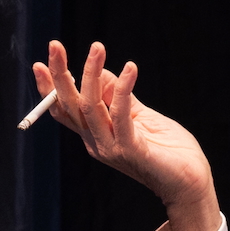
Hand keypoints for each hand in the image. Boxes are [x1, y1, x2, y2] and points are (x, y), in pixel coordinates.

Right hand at [33, 39, 221, 230]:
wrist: (190, 185)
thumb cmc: (168, 151)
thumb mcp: (141, 116)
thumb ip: (119, 97)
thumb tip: (101, 71)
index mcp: (95, 136)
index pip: (65, 110)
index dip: (49, 89)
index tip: (39, 64)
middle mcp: (96, 143)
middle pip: (70, 106)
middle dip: (59, 75)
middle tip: (54, 45)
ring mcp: (111, 148)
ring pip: (90, 106)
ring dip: (91, 74)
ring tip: (97, 48)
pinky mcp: (130, 150)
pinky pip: (120, 114)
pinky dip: (123, 88)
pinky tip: (130, 68)